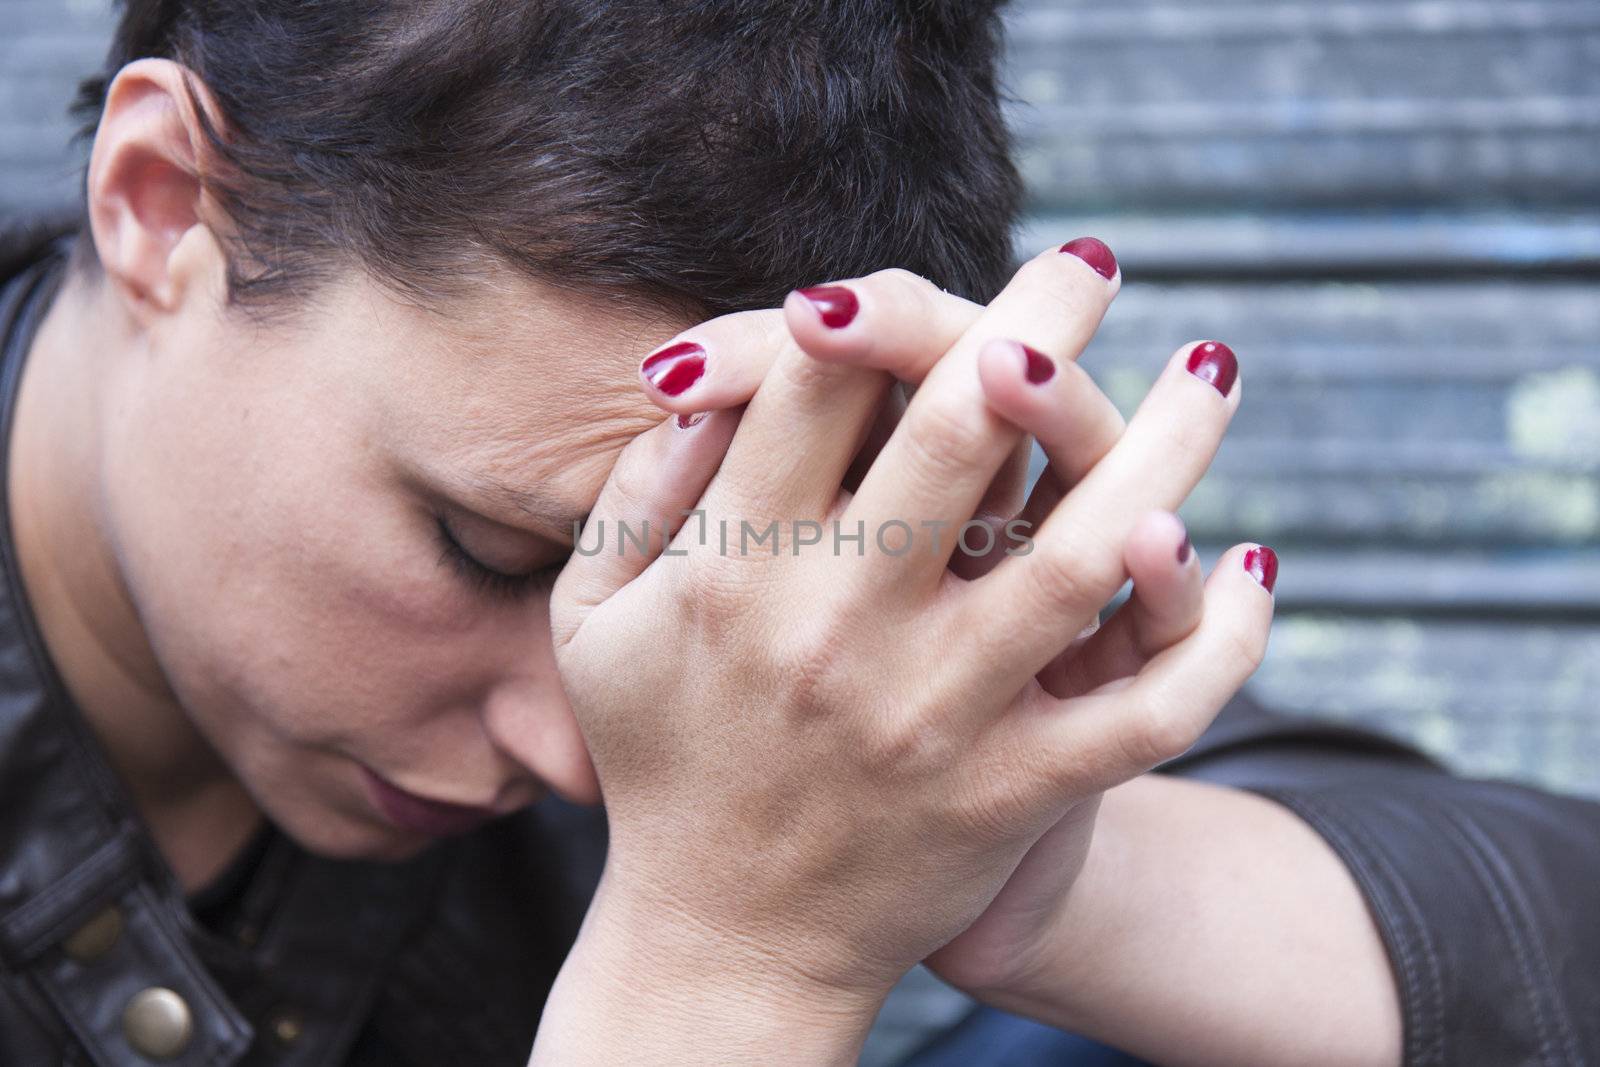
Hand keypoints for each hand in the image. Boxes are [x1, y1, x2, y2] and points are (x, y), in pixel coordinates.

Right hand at [535, 245, 1269, 1062]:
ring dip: (1170, 444)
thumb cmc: (664, 761)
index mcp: (734, 574)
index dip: (880, 301)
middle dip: (1043, 322)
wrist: (727, 948)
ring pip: (1091, 551)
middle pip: (969, 432)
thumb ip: (635, 494)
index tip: (928, 269)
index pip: (821, 387)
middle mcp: (841, 632)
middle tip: (1089, 265)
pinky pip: (1151, 707)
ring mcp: (941, 716)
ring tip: (1210, 373)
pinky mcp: (1014, 792)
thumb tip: (714, 377)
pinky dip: (1217, 632)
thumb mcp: (593, 624)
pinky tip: (1246, 561)